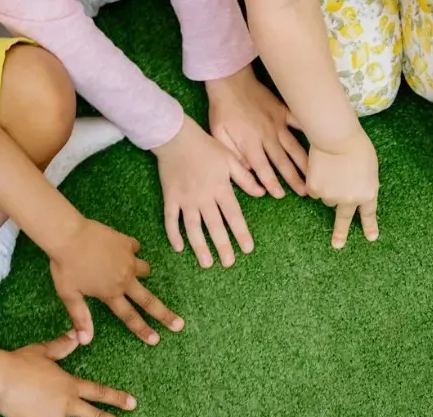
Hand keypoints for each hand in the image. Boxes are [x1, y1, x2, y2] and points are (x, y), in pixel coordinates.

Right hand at [0, 334, 139, 416]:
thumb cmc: (19, 362)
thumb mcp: (42, 351)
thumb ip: (61, 347)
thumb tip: (76, 335)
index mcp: (70, 384)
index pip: (99, 392)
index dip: (117, 398)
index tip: (133, 405)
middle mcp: (66, 403)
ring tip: (31, 403)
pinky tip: (19, 411)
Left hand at [50, 219, 180, 344]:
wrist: (68, 234)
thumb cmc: (65, 266)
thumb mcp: (69, 294)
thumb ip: (80, 317)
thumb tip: (85, 341)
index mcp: (110, 293)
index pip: (129, 317)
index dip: (143, 330)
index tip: (156, 340)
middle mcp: (124, 279)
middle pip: (148, 300)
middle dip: (164, 314)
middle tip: (179, 324)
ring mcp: (128, 260)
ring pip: (145, 270)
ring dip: (143, 274)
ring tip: (135, 273)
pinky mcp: (126, 243)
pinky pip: (135, 248)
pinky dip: (131, 251)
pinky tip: (123, 249)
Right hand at [154, 119, 260, 268]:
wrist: (176, 136)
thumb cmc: (205, 146)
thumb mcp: (230, 158)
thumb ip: (245, 178)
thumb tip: (262, 193)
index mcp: (220, 188)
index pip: (233, 215)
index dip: (241, 233)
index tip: (247, 249)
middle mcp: (203, 197)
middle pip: (214, 226)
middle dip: (222, 246)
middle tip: (228, 263)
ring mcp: (185, 199)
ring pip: (193, 228)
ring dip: (200, 247)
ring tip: (207, 263)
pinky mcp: (170, 197)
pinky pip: (171, 219)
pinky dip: (173, 234)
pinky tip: (178, 248)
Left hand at [207, 65, 308, 198]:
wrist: (230, 81)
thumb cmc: (222, 110)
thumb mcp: (218, 134)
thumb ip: (233, 154)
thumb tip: (249, 171)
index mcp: (249, 142)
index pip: (262, 168)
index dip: (271, 182)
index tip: (280, 195)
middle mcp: (267, 135)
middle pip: (282, 161)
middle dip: (294, 178)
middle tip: (305, 192)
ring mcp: (278, 123)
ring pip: (294, 147)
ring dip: (305, 163)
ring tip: (316, 175)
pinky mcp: (283, 112)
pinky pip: (299, 123)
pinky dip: (310, 132)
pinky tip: (322, 141)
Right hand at [306, 130, 378, 248]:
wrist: (337, 138)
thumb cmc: (357, 146)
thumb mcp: (369, 168)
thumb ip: (363, 184)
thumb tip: (353, 191)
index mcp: (367, 194)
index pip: (368, 214)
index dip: (369, 226)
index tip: (371, 238)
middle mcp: (350, 200)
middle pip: (344, 219)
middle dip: (341, 233)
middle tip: (337, 245)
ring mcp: (331, 197)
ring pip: (327, 198)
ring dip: (328, 188)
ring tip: (332, 169)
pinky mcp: (315, 190)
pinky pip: (315, 190)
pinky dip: (316, 182)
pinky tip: (321, 168)